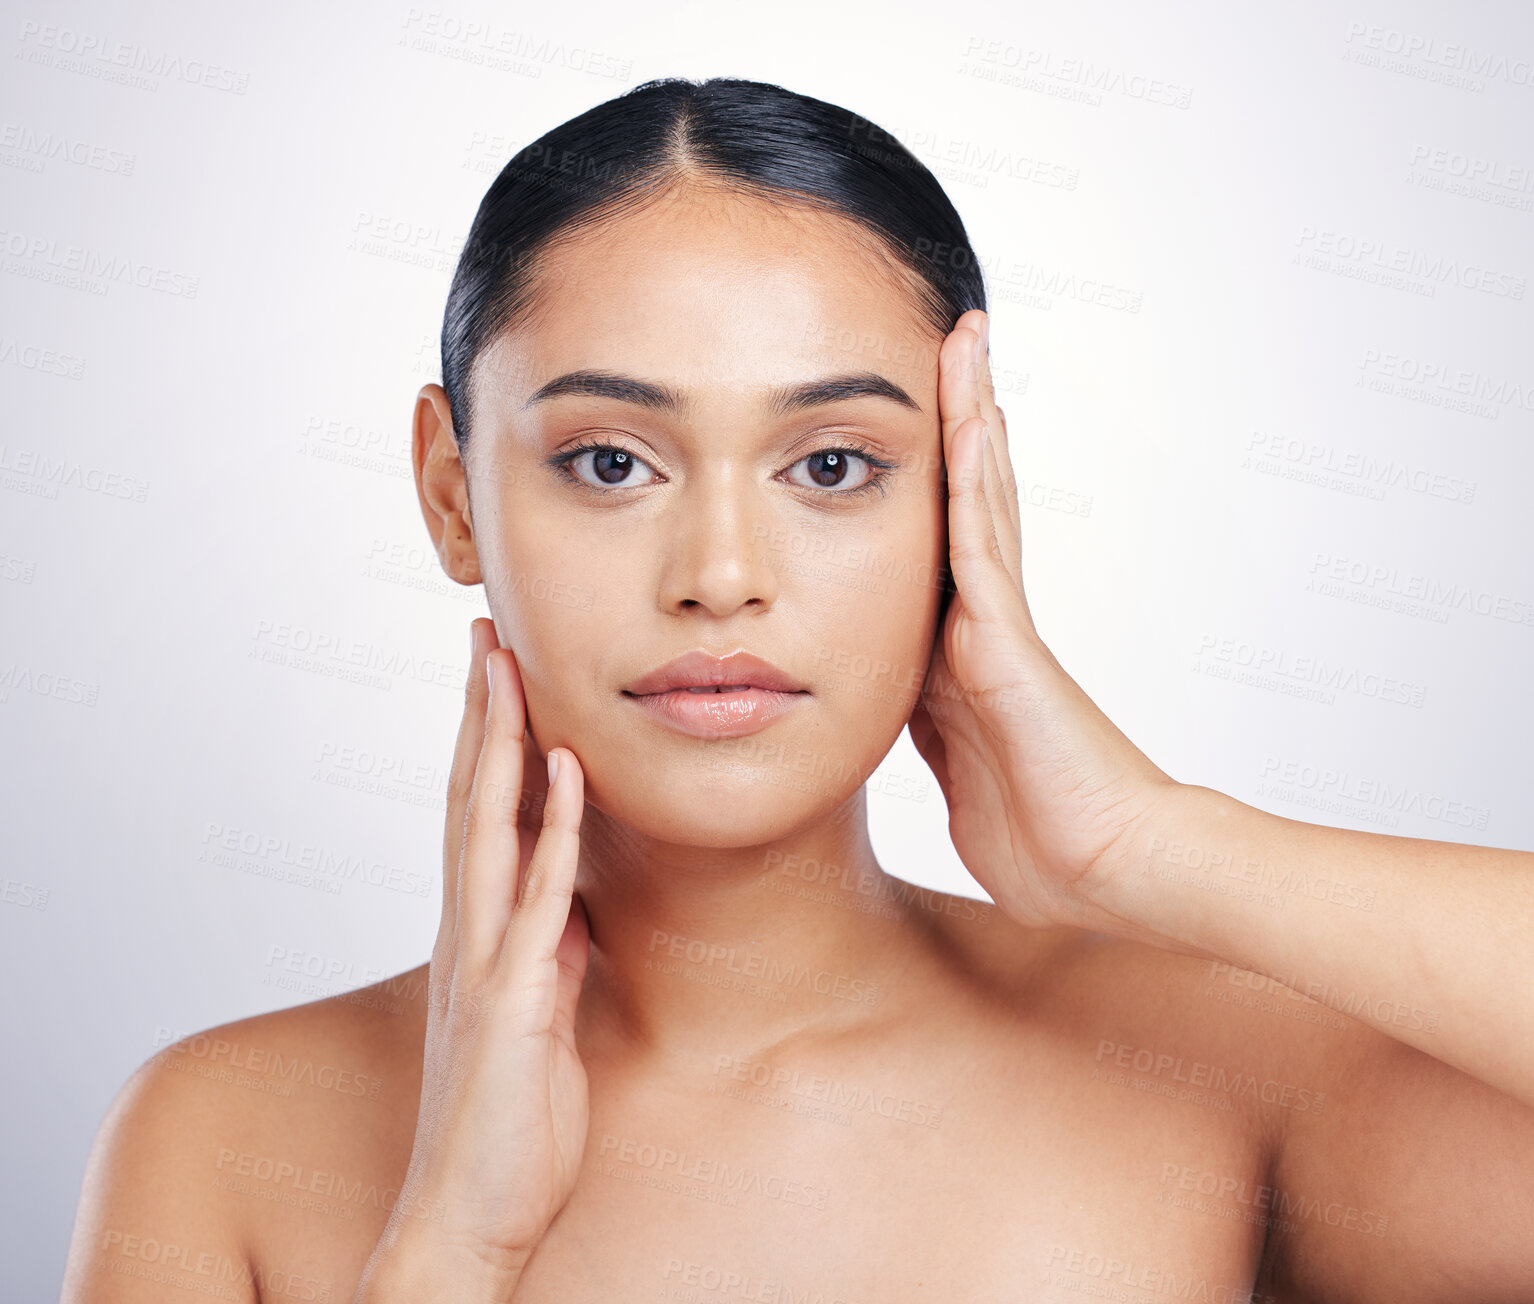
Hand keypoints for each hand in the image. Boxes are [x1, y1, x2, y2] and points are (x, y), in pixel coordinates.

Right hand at [375, 616, 590, 1293]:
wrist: (470, 1215)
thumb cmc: (506, 1126)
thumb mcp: (539, 1020)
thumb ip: (548, 957)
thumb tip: (569, 909)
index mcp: (475, 938)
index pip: (474, 818)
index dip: (483, 744)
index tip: (496, 675)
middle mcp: (468, 935)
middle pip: (466, 800)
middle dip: (478, 715)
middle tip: (485, 634)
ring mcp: (484, 963)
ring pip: (486, 828)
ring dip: (500, 744)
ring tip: (509, 667)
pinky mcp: (512, 1000)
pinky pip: (537, 898)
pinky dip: (552, 830)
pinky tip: (567, 771)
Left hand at [906, 309, 1180, 927]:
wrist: (1103, 870)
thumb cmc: (1043, 840)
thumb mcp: (960, 772)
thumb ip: (935, 731)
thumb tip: (906, 715)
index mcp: (964, 655)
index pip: (940, 547)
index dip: (930, 482)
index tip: (910, 426)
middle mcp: (984, 622)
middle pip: (969, 500)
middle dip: (958, 422)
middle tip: (950, 343)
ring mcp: (999, 623)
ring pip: (979, 497)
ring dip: (968, 417)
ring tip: (962, 342)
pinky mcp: (1006, 639)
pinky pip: (978, 542)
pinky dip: (969, 476)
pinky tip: (963, 415)